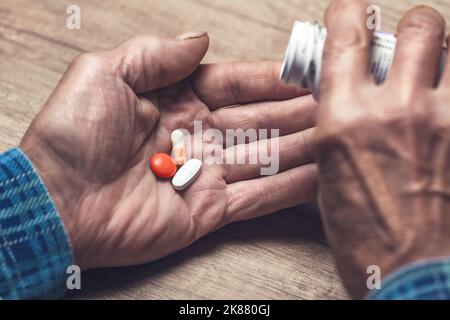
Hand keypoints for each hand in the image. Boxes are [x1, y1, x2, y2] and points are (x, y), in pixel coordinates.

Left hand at [20, 32, 317, 268]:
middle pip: (258, 120)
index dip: (271, 79)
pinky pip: (256, 197)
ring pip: (265, 157)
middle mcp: (196, 136)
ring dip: (302, 148)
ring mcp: (205, 175)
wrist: (55, 202)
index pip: (236, 84)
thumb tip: (200, 39)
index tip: (307, 72)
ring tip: (338, 137)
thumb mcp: (106, 73)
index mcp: (175, 100)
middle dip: (297, 112)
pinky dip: (288, 188)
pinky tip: (319, 176)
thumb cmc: (72, 134)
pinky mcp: (207, 212)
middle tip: (336, 104)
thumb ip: (157, 54)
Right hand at [315, 0, 449, 297]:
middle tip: (406, 49)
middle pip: (418, 25)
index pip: (348, 34)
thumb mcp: (330, 173)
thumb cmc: (367, 236)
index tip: (352, 13)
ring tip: (437, 77)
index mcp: (346, 120)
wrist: (417, 278)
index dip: (349, 12)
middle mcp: (397, 110)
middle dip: (410, 29)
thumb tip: (346, 92)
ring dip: (446, 55)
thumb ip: (340, 123)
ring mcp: (445, 121)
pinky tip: (449, 108)